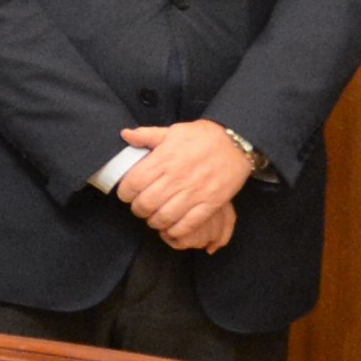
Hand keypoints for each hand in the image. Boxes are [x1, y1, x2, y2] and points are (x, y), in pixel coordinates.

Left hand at [116, 121, 256, 250]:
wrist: (236, 142)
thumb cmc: (202, 136)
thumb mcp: (172, 131)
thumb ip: (147, 135)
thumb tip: (125, 134)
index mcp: (164, 158)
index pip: (134, 182)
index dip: (125, 193)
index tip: (126, 194)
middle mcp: (177, 176)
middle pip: (147, 203)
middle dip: (138, 209)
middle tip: (139, 208)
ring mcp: (195, 191)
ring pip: (165, 216)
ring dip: (155, 222)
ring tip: (154, 218)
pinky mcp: (211, 202)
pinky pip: (190, 223)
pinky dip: (177, 230)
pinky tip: (172, 228)